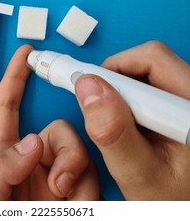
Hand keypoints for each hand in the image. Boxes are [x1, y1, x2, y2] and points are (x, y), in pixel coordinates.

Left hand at [0, 45, 98, 200]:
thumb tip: (31, 142)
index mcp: (2, 155)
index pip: (6, 106)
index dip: (15, 77)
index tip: (25, 55)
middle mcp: (31, 162)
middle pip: (58, 130)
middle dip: (66, 149)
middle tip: (58, 181)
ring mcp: (53, 177)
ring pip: (79, 152)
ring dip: (75, 174)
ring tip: (61, 199)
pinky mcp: (72, 194)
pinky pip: (91, 178)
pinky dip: (85, 190)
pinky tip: (71, 204)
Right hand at [75, 41, 189, 199]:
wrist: (182, 204)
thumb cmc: (171, 197)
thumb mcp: (137, 172)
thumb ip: (113, 132)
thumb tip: (88, 87)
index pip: (152, 60)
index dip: (113, 68)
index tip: (84, 85)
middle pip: (149, 61)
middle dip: (113, 79)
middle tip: (96, 106)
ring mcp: (185, 101)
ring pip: (147, 72)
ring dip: (119, 90)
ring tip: (111, 120)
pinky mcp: (176, 107)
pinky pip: (148, 86)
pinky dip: (126, 98)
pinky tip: (123, 121)